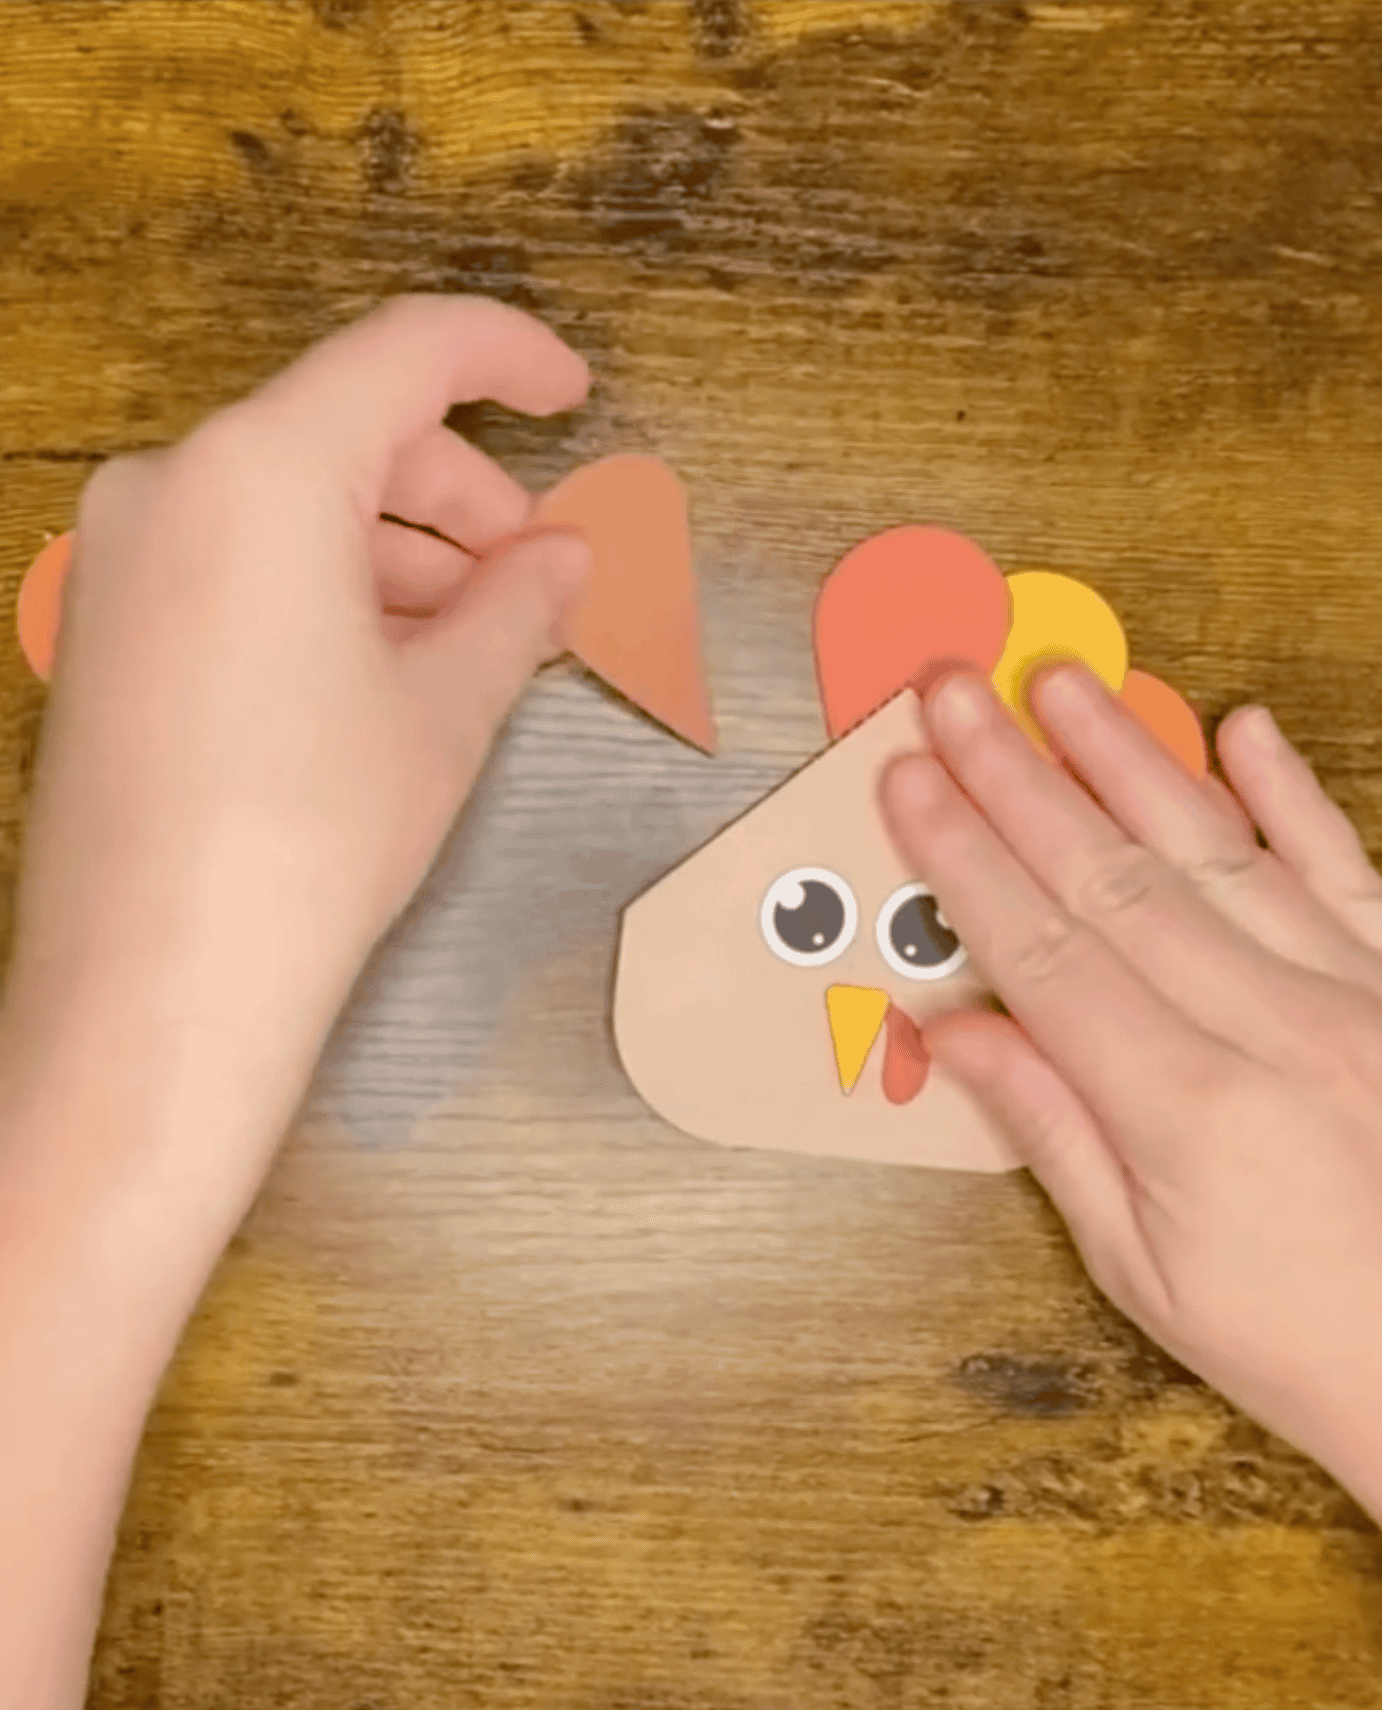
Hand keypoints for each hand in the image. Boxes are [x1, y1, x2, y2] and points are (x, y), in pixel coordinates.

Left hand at [0, 294, 592, 1241]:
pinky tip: (392, 667)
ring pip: (292, 501)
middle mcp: (174, 485)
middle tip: (544, 580)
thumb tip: (564, 559)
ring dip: (402, 550)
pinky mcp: (108, 623)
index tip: (574, 395)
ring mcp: (124, 555)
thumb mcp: (446, 710)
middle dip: (462, 495)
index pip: (406, 355)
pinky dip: (329, 585)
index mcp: (263, 472)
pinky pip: (239, 558)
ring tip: (479, 641)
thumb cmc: (311, 835)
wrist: (160, 983)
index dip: (507, 359)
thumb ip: (518, 607)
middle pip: (348, 434)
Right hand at [883, 665, 1381, 1539]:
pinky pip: (1353, 869)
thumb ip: (1051, 1132)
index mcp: (1191, 1114)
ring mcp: (1370, 998)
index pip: (1046, 950)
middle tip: (951, 693)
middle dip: (1018, 779)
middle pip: (1116, 877)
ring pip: (1224, 849)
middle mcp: (1279, 1031)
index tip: (909, 782)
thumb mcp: (1145, 1276)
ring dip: (1130, 758)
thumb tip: (956, 1027)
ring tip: (1059, 684)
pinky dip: (1295, 795)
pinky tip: (1240, 727)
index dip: (965, 859)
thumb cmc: (1312, 1357)